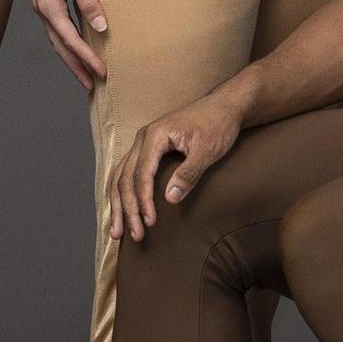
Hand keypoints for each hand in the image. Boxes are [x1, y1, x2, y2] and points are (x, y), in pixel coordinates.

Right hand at [29, 0, 108, 88]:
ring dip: (72, 56)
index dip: (86, 58)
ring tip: (86, 73)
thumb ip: (89, 3)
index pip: (70, 40)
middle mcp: (43, 9)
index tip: (102, 74)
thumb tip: (101, 29)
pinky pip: (61, 26)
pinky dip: (71, 40)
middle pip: (60, 46)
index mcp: (48, 6)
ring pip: (59, 38)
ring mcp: (45, 4)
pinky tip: (82, 44)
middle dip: (76, 67)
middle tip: (91, 87)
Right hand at [112, 96, 244, 240]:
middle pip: (125, 178)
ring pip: (120, 177)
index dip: (143, 201)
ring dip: (119, 206)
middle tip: (134, 235)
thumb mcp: (208, 150)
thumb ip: (189, 173)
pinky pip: (127, 174)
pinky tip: (122, 211)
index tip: (150, 222)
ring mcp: (142, 144)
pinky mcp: (148, 150)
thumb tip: (170, 198)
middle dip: (127, 210)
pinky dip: (123, 194)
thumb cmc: (218, 124)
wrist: (224, 106)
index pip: (141, 174)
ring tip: (117, 232)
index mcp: (154, 136)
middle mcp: (142, 138)